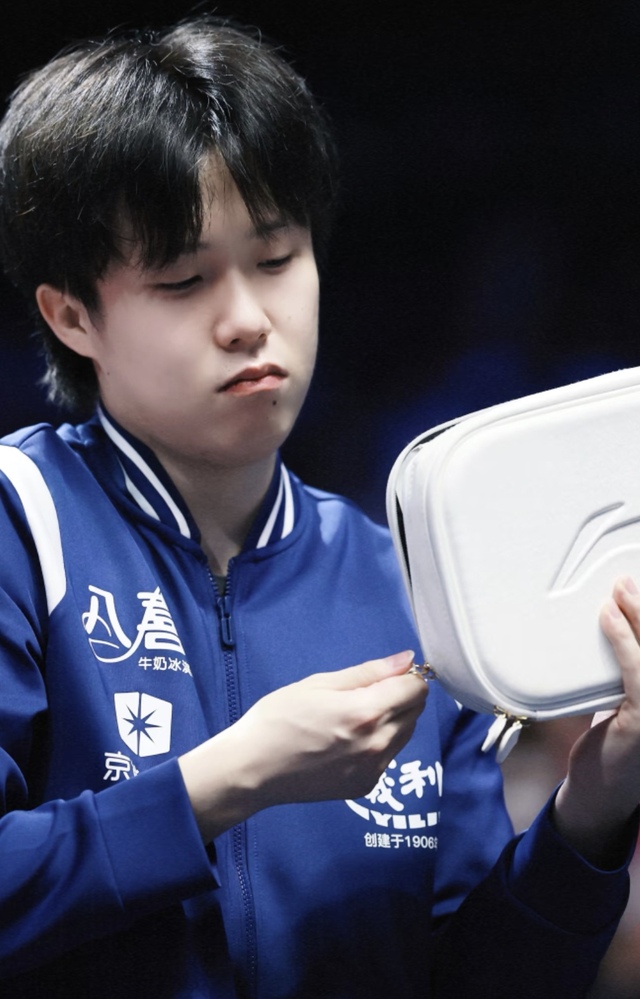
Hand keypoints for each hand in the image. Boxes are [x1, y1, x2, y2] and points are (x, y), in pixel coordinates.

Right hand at [179, 650, 427, 841]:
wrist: (254, 768)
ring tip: (358, 715)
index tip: (389, 674)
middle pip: (416, 711)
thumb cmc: (279, 718)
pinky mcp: (366, 786)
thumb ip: (368, 672)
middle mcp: (377, 743)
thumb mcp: (320, 684)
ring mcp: (373, 769)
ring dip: (394, 719)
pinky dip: (381, 743)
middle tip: (371, 692)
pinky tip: (350, 740)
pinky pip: (389, 757)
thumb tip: (406, 659)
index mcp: (366, 711)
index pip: (415, 689)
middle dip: (402, 696)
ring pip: (406, 734)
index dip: (407, 676)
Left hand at [554, 577, 639, 866]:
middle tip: (629, 580)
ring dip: (639, 616)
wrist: (601, 796)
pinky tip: (608, 619)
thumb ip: (634, 672)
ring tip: (620, 590)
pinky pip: (637, 672)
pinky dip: (623, 640)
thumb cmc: (617, 746)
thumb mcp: (631, 702)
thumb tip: (621, 623)